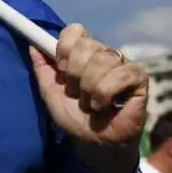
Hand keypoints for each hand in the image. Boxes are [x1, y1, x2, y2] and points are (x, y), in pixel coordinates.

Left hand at [29, 23, 147, 145]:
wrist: (93, 141)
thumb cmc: (73, 116)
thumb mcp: (50, 92)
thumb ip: (41, 68)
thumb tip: (32, 45)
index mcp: (83, 53)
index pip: (74, 31)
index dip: (65, 48)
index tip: (62, 69)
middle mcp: (103, 53)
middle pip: (86, 45)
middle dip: (76, 74)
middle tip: (77, 92)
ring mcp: (122, 63)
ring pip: (102, 61)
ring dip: (89, 89)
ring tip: (91, 102)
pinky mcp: (138, 77)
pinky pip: (120, 75)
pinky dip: (105, 93)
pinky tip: (105, 105)